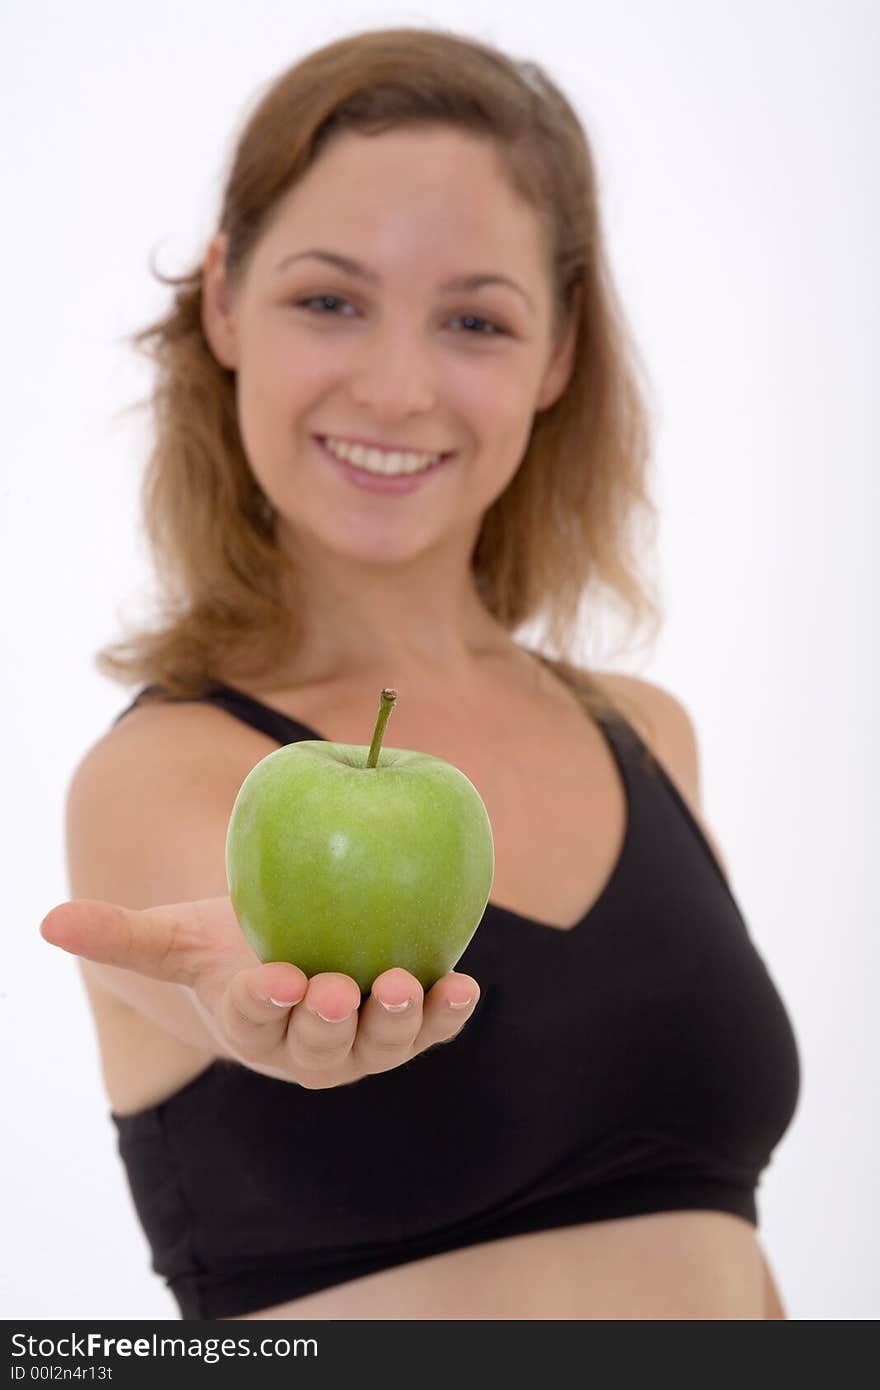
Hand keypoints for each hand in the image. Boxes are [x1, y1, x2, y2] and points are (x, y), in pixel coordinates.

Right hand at [40, 896, 479, 1088]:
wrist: (288, 958)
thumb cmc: (227, 946)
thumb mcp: (176, 938)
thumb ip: (123, 935)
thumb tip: (50, 921)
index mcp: (252, 1028)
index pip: (253, 1020)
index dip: (263, 1004)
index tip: (273, 979)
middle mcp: (309, 1049)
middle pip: (319, 1046)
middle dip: (329, 1025)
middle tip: (338, 990)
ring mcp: (363, 1046)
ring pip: (381, 1047)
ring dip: (398, 1022)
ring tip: (406, 985)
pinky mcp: (409, 1029)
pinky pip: (433, 1029)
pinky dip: (450, 1015)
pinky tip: (466, 984)